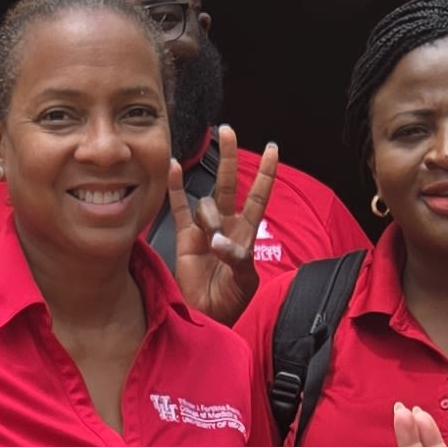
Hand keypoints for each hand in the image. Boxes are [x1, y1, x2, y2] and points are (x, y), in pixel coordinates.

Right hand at [167, 125, 273, 318]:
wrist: (206, 316)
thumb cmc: (230, 302)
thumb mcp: (244, 280)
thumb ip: (236, 256)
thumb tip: (217, 240)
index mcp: (246, 233)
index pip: (258, 196)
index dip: (266, 173)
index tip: (272, 148)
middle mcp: (226, 225)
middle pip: (230, 183)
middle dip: (230, 157)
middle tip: (227, 130)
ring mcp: (204, 229)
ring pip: (205, 203)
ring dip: (208, 216)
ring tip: (209, 244)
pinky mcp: (184, 237)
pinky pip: (179, 207)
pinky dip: (175, 187)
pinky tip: (174, 166)